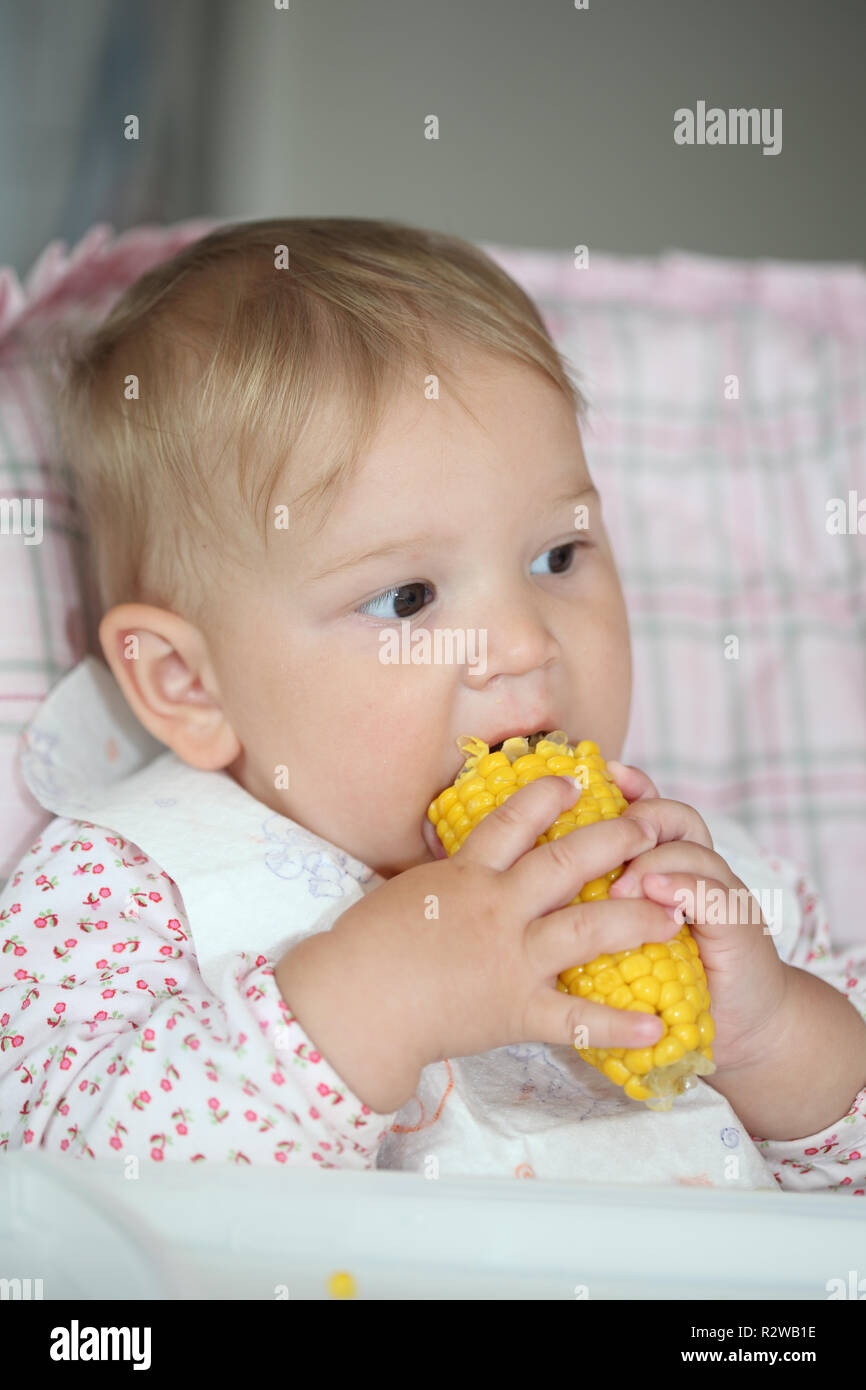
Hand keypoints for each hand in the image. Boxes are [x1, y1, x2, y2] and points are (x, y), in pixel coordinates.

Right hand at [282, 775, 681, 1111]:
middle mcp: (497, 908)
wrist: (354, 1003)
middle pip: (566, 862)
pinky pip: (577, 1019)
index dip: (548, 796)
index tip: (577, 780)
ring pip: (587, 928)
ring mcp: (511, 958)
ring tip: (674, 915)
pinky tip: (656, 1026)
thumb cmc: (365, 945)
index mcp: (466, 875)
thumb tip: (464, 858)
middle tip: (649, 829)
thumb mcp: (406, 890)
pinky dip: (619, 1026)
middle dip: (613, 841)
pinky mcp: (516, 1009)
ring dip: (636, 918)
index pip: (513, 822)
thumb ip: (447, 876)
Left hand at [606, 759, 790, 1073]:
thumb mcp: (621, 936)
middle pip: (674, 817)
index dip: (634, 787)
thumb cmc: (665, 982)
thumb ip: (598, 901)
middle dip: (641, 817)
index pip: (652, 809)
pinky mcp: (739, 927)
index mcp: (666, 864)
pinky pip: (714, 895)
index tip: (606, 772)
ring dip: (653, 860)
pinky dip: (684, 888)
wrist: (738, 1022)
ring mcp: (721, 894)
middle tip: (605, 837)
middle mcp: (696, 869)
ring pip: (692, 850)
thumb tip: (537, 875)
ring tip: (621, 884)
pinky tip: (658, 895)